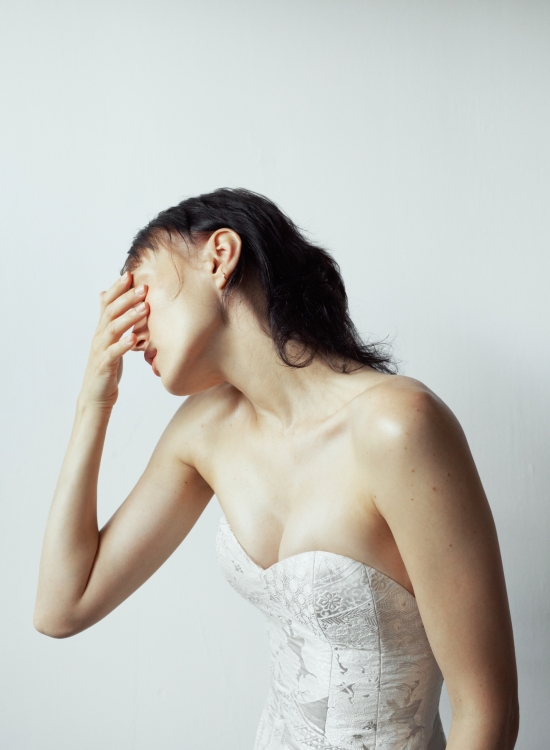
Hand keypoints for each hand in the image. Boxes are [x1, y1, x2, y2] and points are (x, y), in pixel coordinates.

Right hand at [79, 272, 147, 409]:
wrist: (95, 395)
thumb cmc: (106, 366)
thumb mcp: (110, 341)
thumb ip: (111, 320)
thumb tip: (107, 296)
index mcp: (102, 329)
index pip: (107, 304)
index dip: (117, 289)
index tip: (131, 274)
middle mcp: (99, 337)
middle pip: (110, 312)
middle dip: (126, 298)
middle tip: (143, 288)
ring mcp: (100, 351)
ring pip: (112, 329)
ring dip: (129, 317)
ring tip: (144, 308)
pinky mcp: (104, 366)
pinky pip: (114, 353)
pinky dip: (123, 344)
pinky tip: (134, 338)